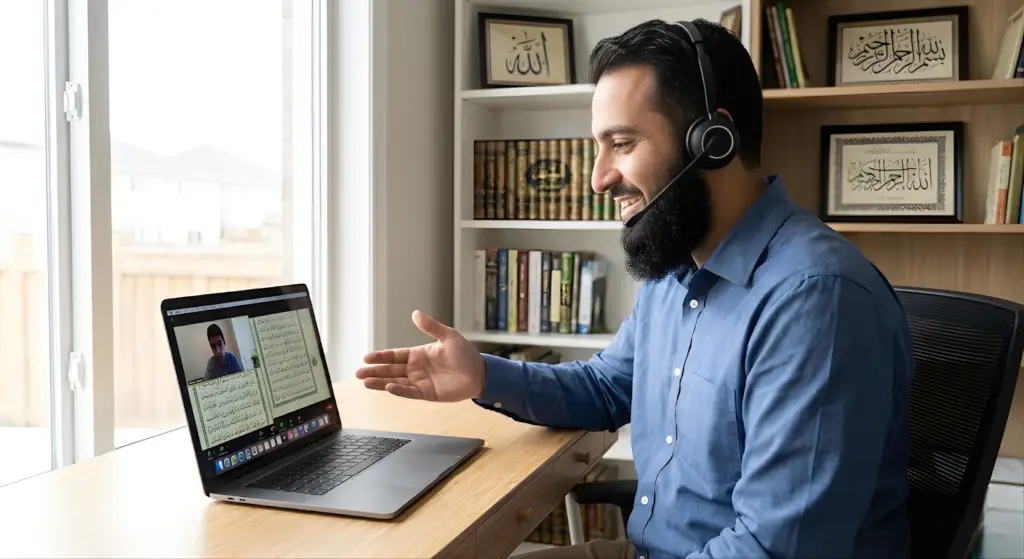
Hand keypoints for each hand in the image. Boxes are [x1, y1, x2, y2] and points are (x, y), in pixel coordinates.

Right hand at [354, 310, 485, 401]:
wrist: (480, 373)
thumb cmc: (465, 354)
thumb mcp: (448, 336)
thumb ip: (431, 327)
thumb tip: (415, 313)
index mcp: (419, 354)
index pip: (394, 355)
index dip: (380, 356)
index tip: (366, 357)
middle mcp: (416, 369)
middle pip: (391, 370)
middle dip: (374, 371)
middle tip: (358, 372)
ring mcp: (421, 382)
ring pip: (396, 382)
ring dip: (381, 382)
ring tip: (365, 382)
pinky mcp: (428, 394)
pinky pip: (410, 392)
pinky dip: (399, 390)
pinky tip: (388, 388)